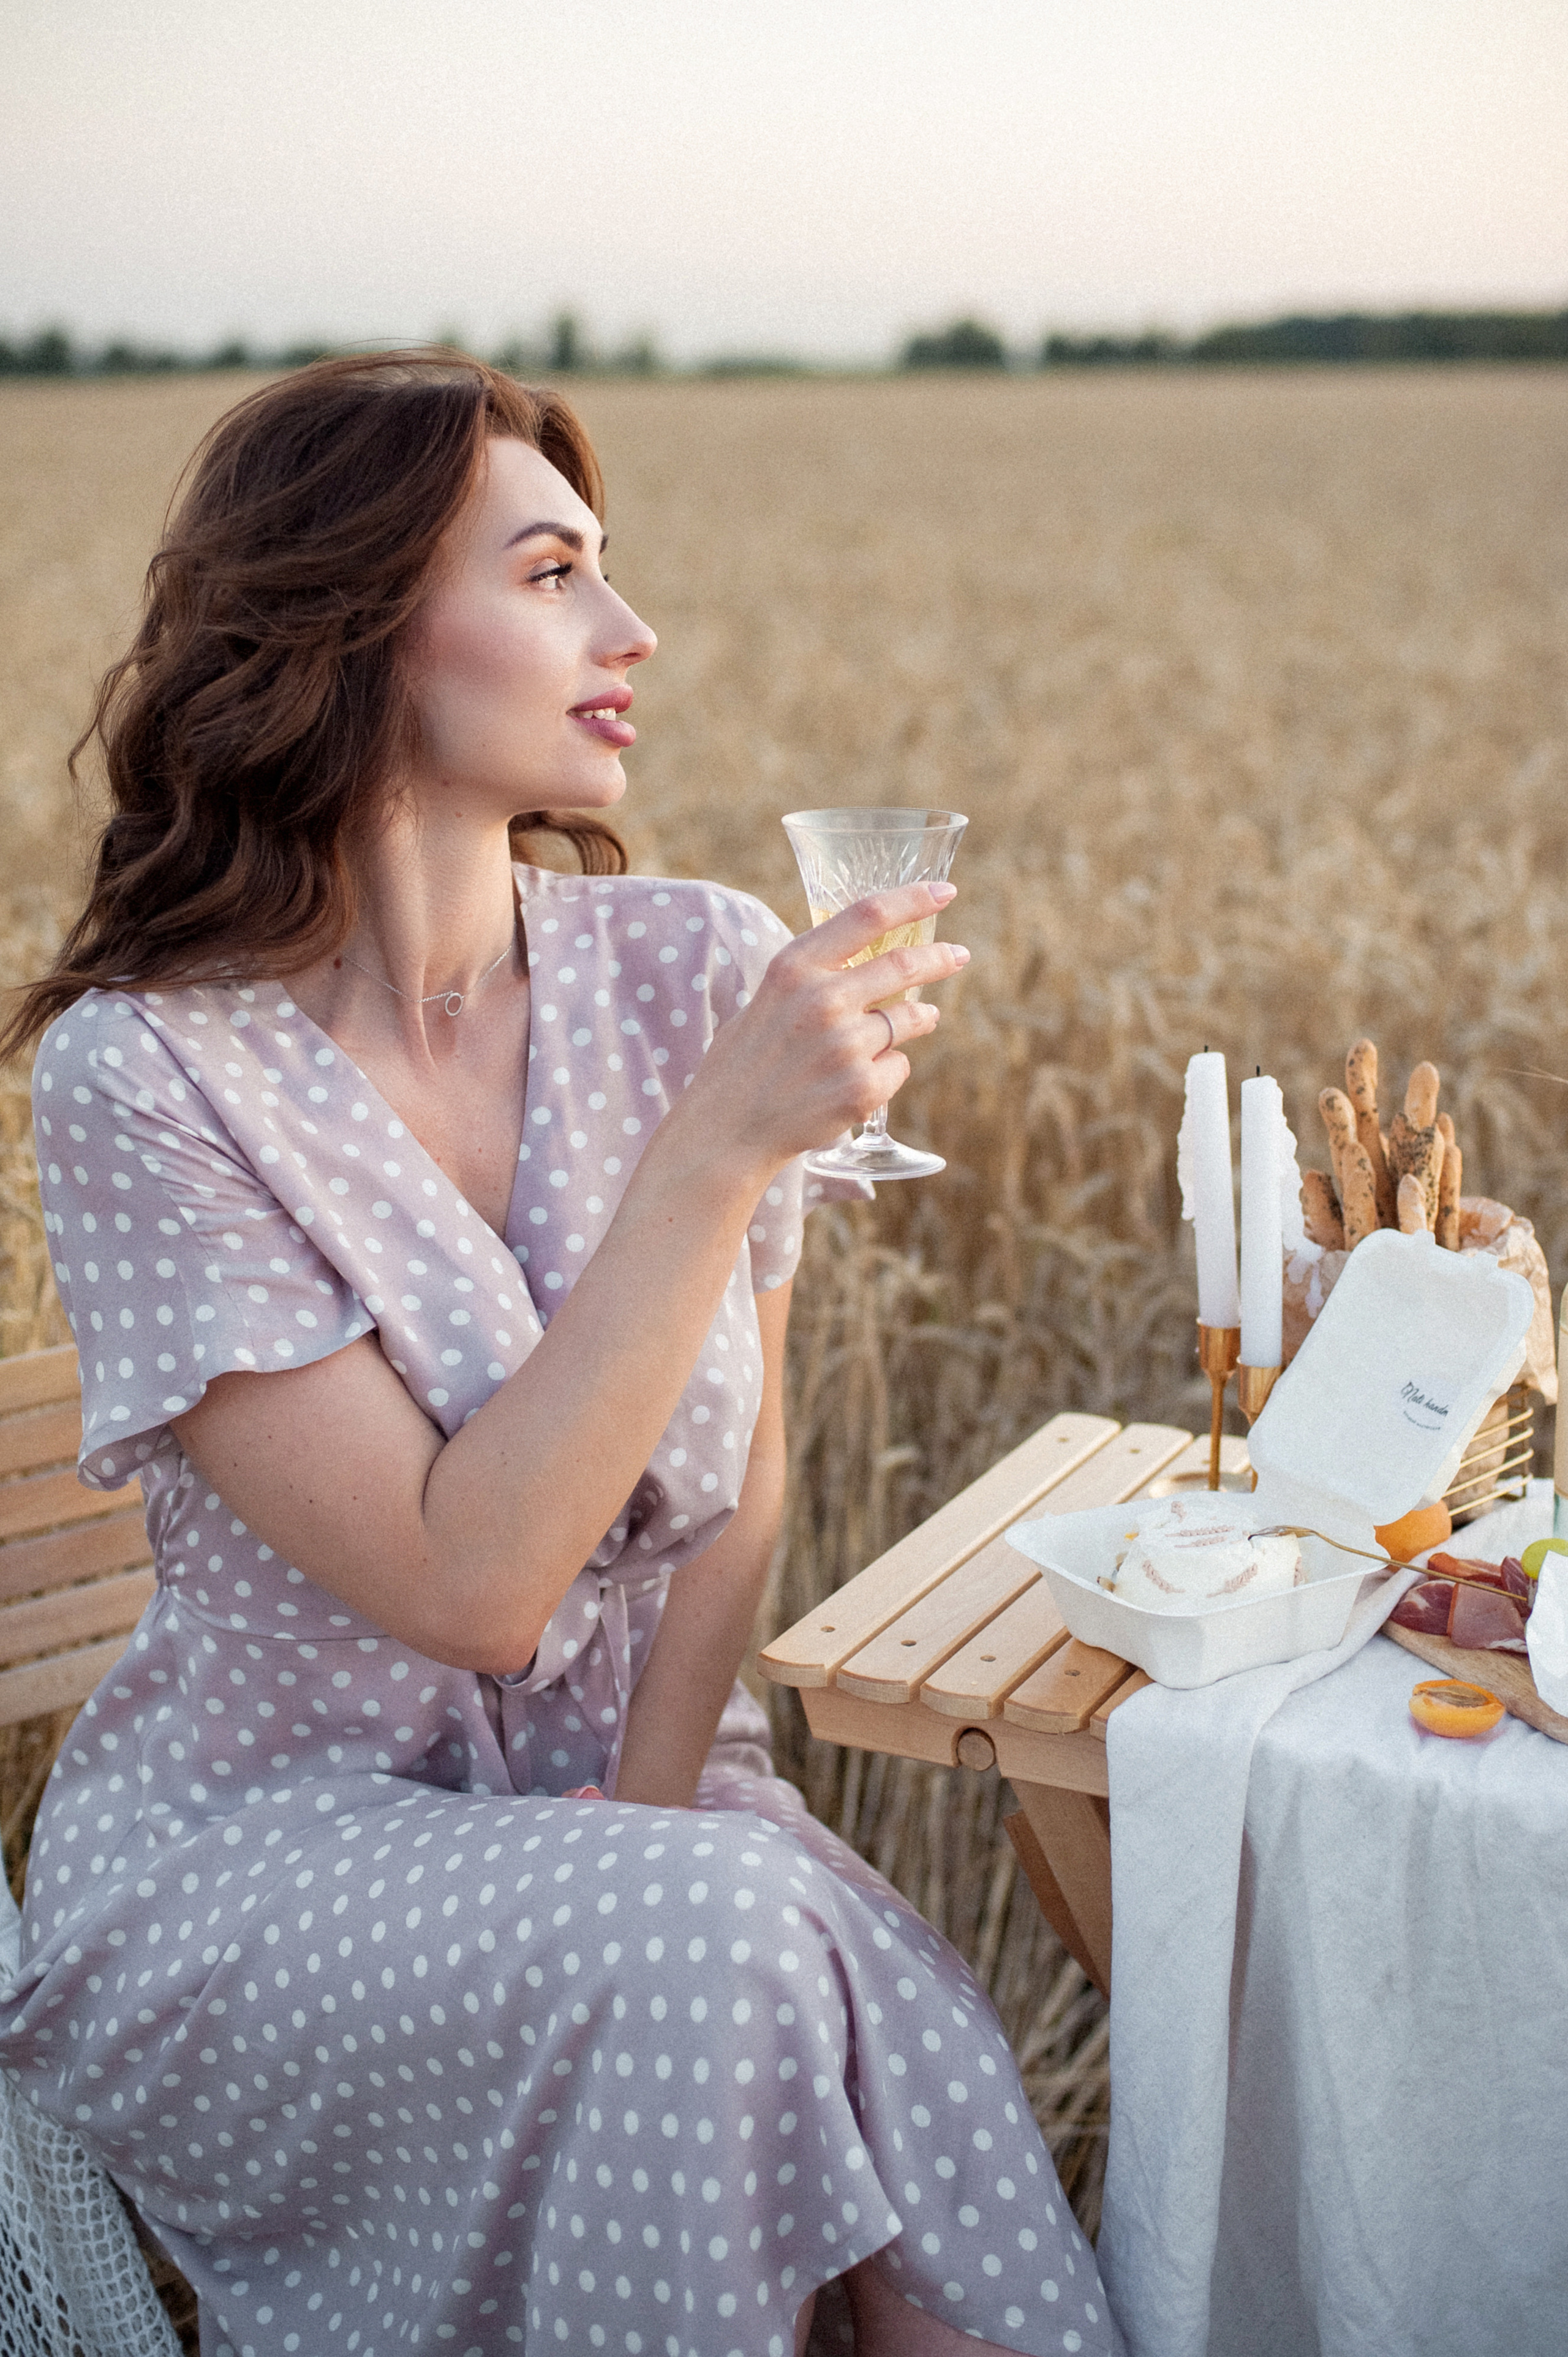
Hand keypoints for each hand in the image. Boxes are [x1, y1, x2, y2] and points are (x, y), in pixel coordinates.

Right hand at [682, 882, 967, 1176]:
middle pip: (903, 965)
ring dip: (916, 1020)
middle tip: (957, 956)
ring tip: (910, 1024)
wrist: (726, 1130)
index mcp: (795, 968)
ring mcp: (846, 1046)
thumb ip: (813, 976)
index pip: (867, 915)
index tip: (944, 891)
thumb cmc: (744, 1062)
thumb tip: (865, 960)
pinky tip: (855, 1081)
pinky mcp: (862, 1090)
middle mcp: (823, 1000)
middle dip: (939, 958)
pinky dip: (888, 1071)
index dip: (913, 899)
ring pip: (909, 1020)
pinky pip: (899, 1066)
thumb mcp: (767, 998)